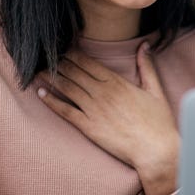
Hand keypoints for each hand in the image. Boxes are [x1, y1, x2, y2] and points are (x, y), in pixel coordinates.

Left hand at [38, 42, 179, 194]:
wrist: (155, 150)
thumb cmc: (158, 122)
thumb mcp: (154, 89)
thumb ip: (146, 65)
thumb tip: (144, 44)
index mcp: (116, 81)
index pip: (87, 62)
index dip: (71, 53)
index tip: (61, 48)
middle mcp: (102, 92)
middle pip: (73, 72)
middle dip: (57, 62)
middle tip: (44, 56)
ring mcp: (93, 109)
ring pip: (66, 88)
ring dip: (50, 77)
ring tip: (36, 69)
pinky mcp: (88, 127)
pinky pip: (65, 111)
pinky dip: (51, 100)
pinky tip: (40, 92)